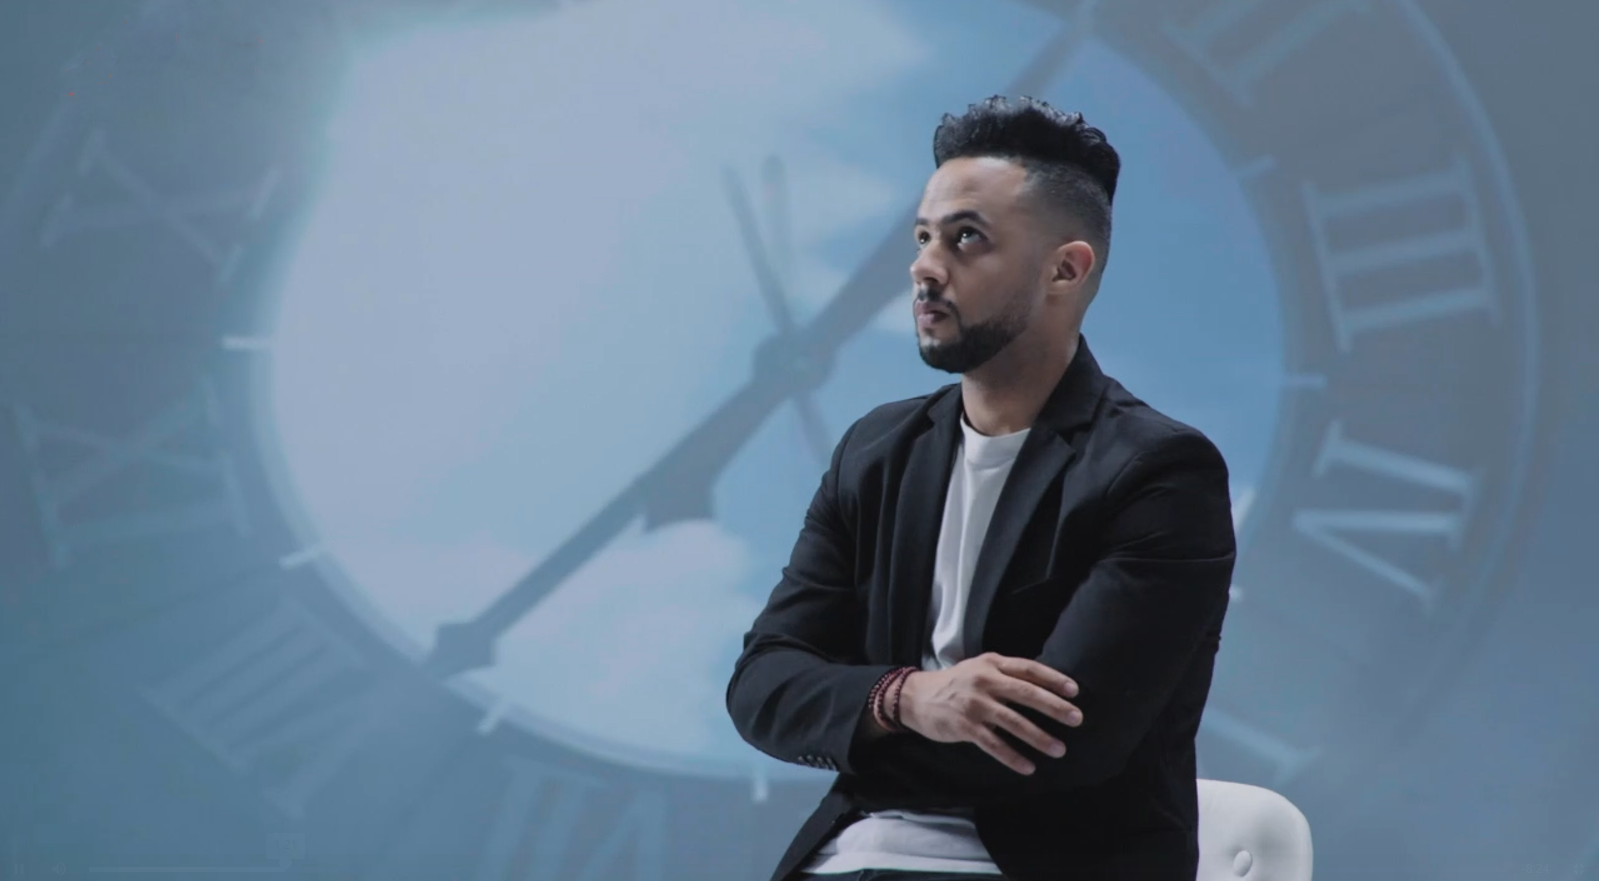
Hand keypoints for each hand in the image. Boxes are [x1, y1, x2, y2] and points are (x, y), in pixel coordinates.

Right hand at [898, 652, 1081, 774]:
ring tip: (1059, 749)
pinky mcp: (965, 726)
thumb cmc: (956, 683)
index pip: (1028, 668)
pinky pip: (994, 744)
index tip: (1074, 691)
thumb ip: (1006, 673)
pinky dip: (1013, 757)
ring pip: (1014, 722)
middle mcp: (984, 681)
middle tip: (1076, 719)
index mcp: (992, 664)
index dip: (1053, 679)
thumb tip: (1043, 686)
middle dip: (1054, 707)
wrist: (917, 697)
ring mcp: (974, 704)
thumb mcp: (980, 668)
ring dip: (1039, 737)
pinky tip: (1029, 767)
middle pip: (1026, 693)